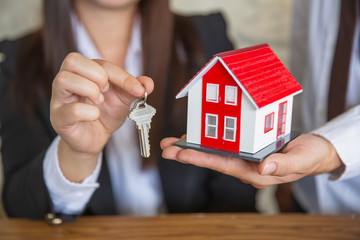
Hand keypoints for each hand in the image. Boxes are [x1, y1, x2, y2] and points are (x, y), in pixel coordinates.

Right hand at [50, 53, 153, 181]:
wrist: (96, 139)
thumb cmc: (106, 114)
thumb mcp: (124, 99)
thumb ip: (135, 88)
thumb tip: (149, 83)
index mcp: (85, 71)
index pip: (100, 63)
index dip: (121, 75)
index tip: (136, 89)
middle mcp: (68, 79)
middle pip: (73, 60)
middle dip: (97, 75)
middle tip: (107, 91)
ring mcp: (60, 98)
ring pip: (64, 79)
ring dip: (89, 90)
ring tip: (99, 102)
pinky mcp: (59, 117)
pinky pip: (70, 109)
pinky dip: (87, 112)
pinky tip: (94, 116)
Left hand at [160, 134, 342, 187]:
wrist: (314, 152)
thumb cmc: (310, 156)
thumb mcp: (301, 159)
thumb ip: (283, 164)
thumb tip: (264, 167)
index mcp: (256, 171)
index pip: (224, 166)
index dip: (202, 159)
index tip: (182, 154)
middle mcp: (246, 165)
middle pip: (212, 160)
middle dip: (188, 155)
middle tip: (166, 149)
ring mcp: (244, 157)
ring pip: (214, 152)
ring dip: (193, 147)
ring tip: (172, 143)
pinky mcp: (245, 147)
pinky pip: (223, 144)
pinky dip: (207, 139)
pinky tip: (195, 136)